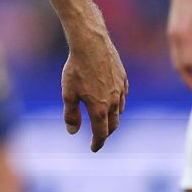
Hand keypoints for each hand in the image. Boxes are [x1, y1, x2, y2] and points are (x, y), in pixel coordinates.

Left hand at [61, 20, 127, 150]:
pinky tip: (112, 101)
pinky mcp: (124, 78)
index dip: (97, 143)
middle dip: (106, 133)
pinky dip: (118, 103)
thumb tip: (73, 132)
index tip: (94, 148)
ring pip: (119, 111)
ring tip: (104, 119)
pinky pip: (123, 96)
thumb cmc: (76, 68)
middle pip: (113, 125)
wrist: (91, 43)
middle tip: (99, 136)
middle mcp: (113, 102)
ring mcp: (121, 90)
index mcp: (99, 109)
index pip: (101, 133)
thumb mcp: (68, 93)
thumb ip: (71, 115)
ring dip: (112, 118)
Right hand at [168, 0, 191, 92]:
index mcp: (183, 34)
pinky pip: (177, 53)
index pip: (191, 62)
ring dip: (187, 73)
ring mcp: (171, 34)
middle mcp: (174, 37)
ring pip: (176, 61)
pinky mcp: (173, 31)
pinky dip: (185, 63)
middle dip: (190, 81)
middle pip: (179, 66)